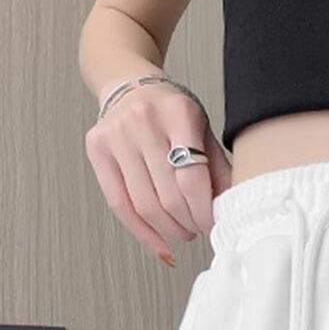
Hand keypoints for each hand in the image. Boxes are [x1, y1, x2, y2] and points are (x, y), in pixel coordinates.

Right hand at [84, 81, 232, 265]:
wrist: (131, 84)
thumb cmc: (172, 113)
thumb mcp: (203, 130)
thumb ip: (217, 168)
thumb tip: (231, 211)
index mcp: (178, 112)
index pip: (192, 178)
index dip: (204, 211)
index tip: (212, 222)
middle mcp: (143, 120)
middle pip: (169, 196)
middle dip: (189, 223)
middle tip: (199, 229)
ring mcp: (116, 134)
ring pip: (145, 206)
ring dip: (169, 230)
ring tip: (183, 232)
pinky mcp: (97, 149)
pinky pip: (119, 205)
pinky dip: (143, 233)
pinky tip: (160, 245)